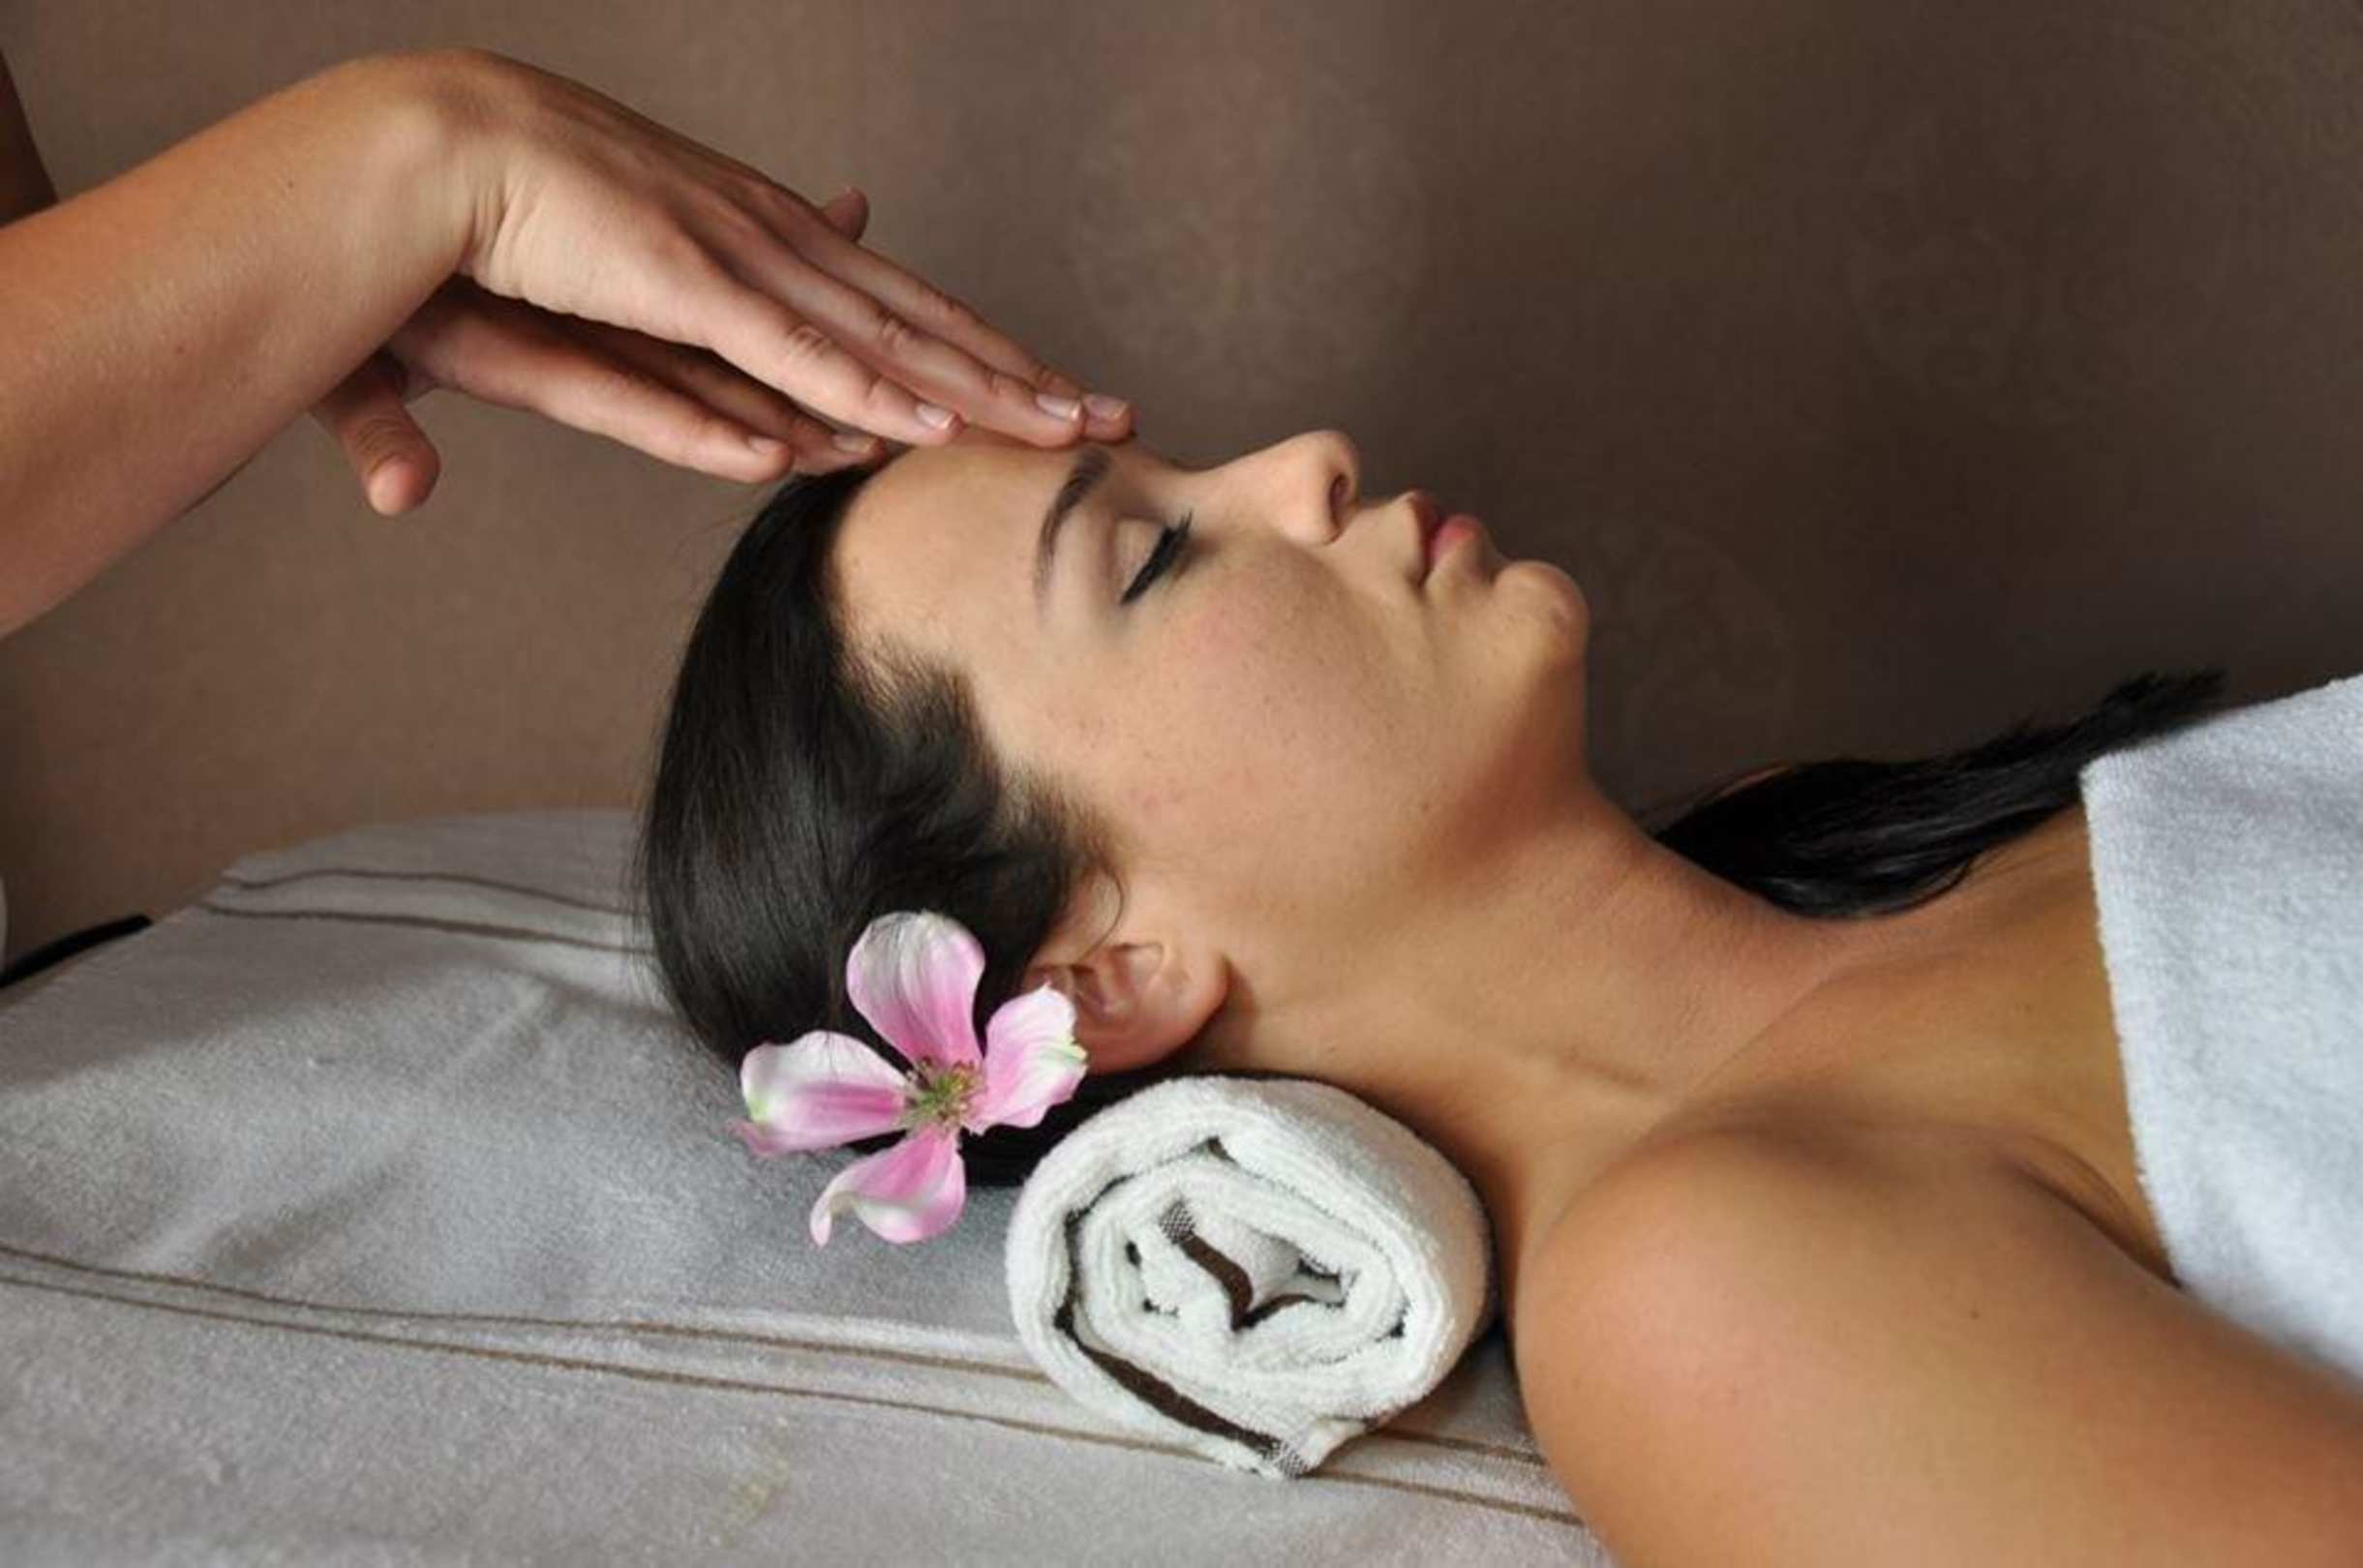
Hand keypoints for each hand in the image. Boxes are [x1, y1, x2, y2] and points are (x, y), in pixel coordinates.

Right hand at [310, 48, 1130, 514]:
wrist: (416, 150)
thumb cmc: (509, 232)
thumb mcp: (625, 290)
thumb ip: (694, 343)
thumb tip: (751, 389)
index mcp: (760, 240)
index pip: (897, 306)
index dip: (981, 351)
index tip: (1056, 388)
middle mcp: (769, 241)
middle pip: (920, 323)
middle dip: (1020, 375)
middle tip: (1117, 416)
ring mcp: (733, 258)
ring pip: (882, 342)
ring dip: (976, 388)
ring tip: (1066, 431)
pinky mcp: (680, 284)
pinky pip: (794, 353)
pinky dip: (867, 391)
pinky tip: (934, 426)